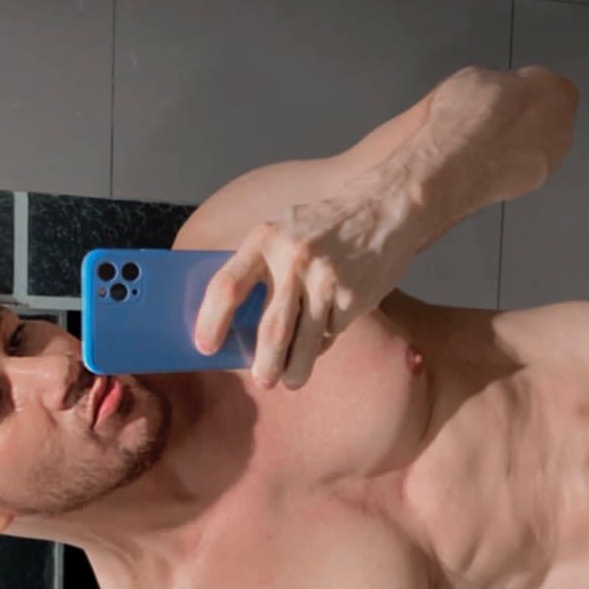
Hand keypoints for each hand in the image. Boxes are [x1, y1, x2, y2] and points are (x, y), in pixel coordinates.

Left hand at [193, 175, 419, 389]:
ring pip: (305, 341)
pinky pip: (332, 332)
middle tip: (261, 381)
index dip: (211, 321)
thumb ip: (260, 266)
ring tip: (291, 381)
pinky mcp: (355, 296)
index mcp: (265, 239)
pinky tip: (326, 332)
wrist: (384, 207)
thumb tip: (238, 324)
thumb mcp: (284, 231)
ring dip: (296, 369)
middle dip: (264, 363)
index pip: (227, 285)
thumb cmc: (324, 226)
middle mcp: (294, 258)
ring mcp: (327, 279)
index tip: (204, 347)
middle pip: (272, 328)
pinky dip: (325, 339)